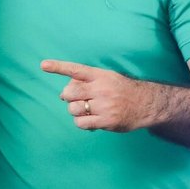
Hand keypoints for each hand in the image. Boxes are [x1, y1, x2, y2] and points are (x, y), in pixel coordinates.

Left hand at [42, 59, 157, 132]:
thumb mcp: (108, 77)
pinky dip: (81, 122)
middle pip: (70, 92)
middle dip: (68, 96)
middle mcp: (102, 89)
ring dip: (75, 111)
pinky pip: (81, 123)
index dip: (58, 67)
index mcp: (100, 76)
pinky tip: (89, 120)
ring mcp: (104, 105)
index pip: (76, 70)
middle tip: (75, 99)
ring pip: (73, 109)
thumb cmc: (122, 90)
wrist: (147, 103)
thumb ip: (87, 81)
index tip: (43, 65)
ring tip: (86, 110)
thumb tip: (64, 92)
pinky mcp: (106, 120)